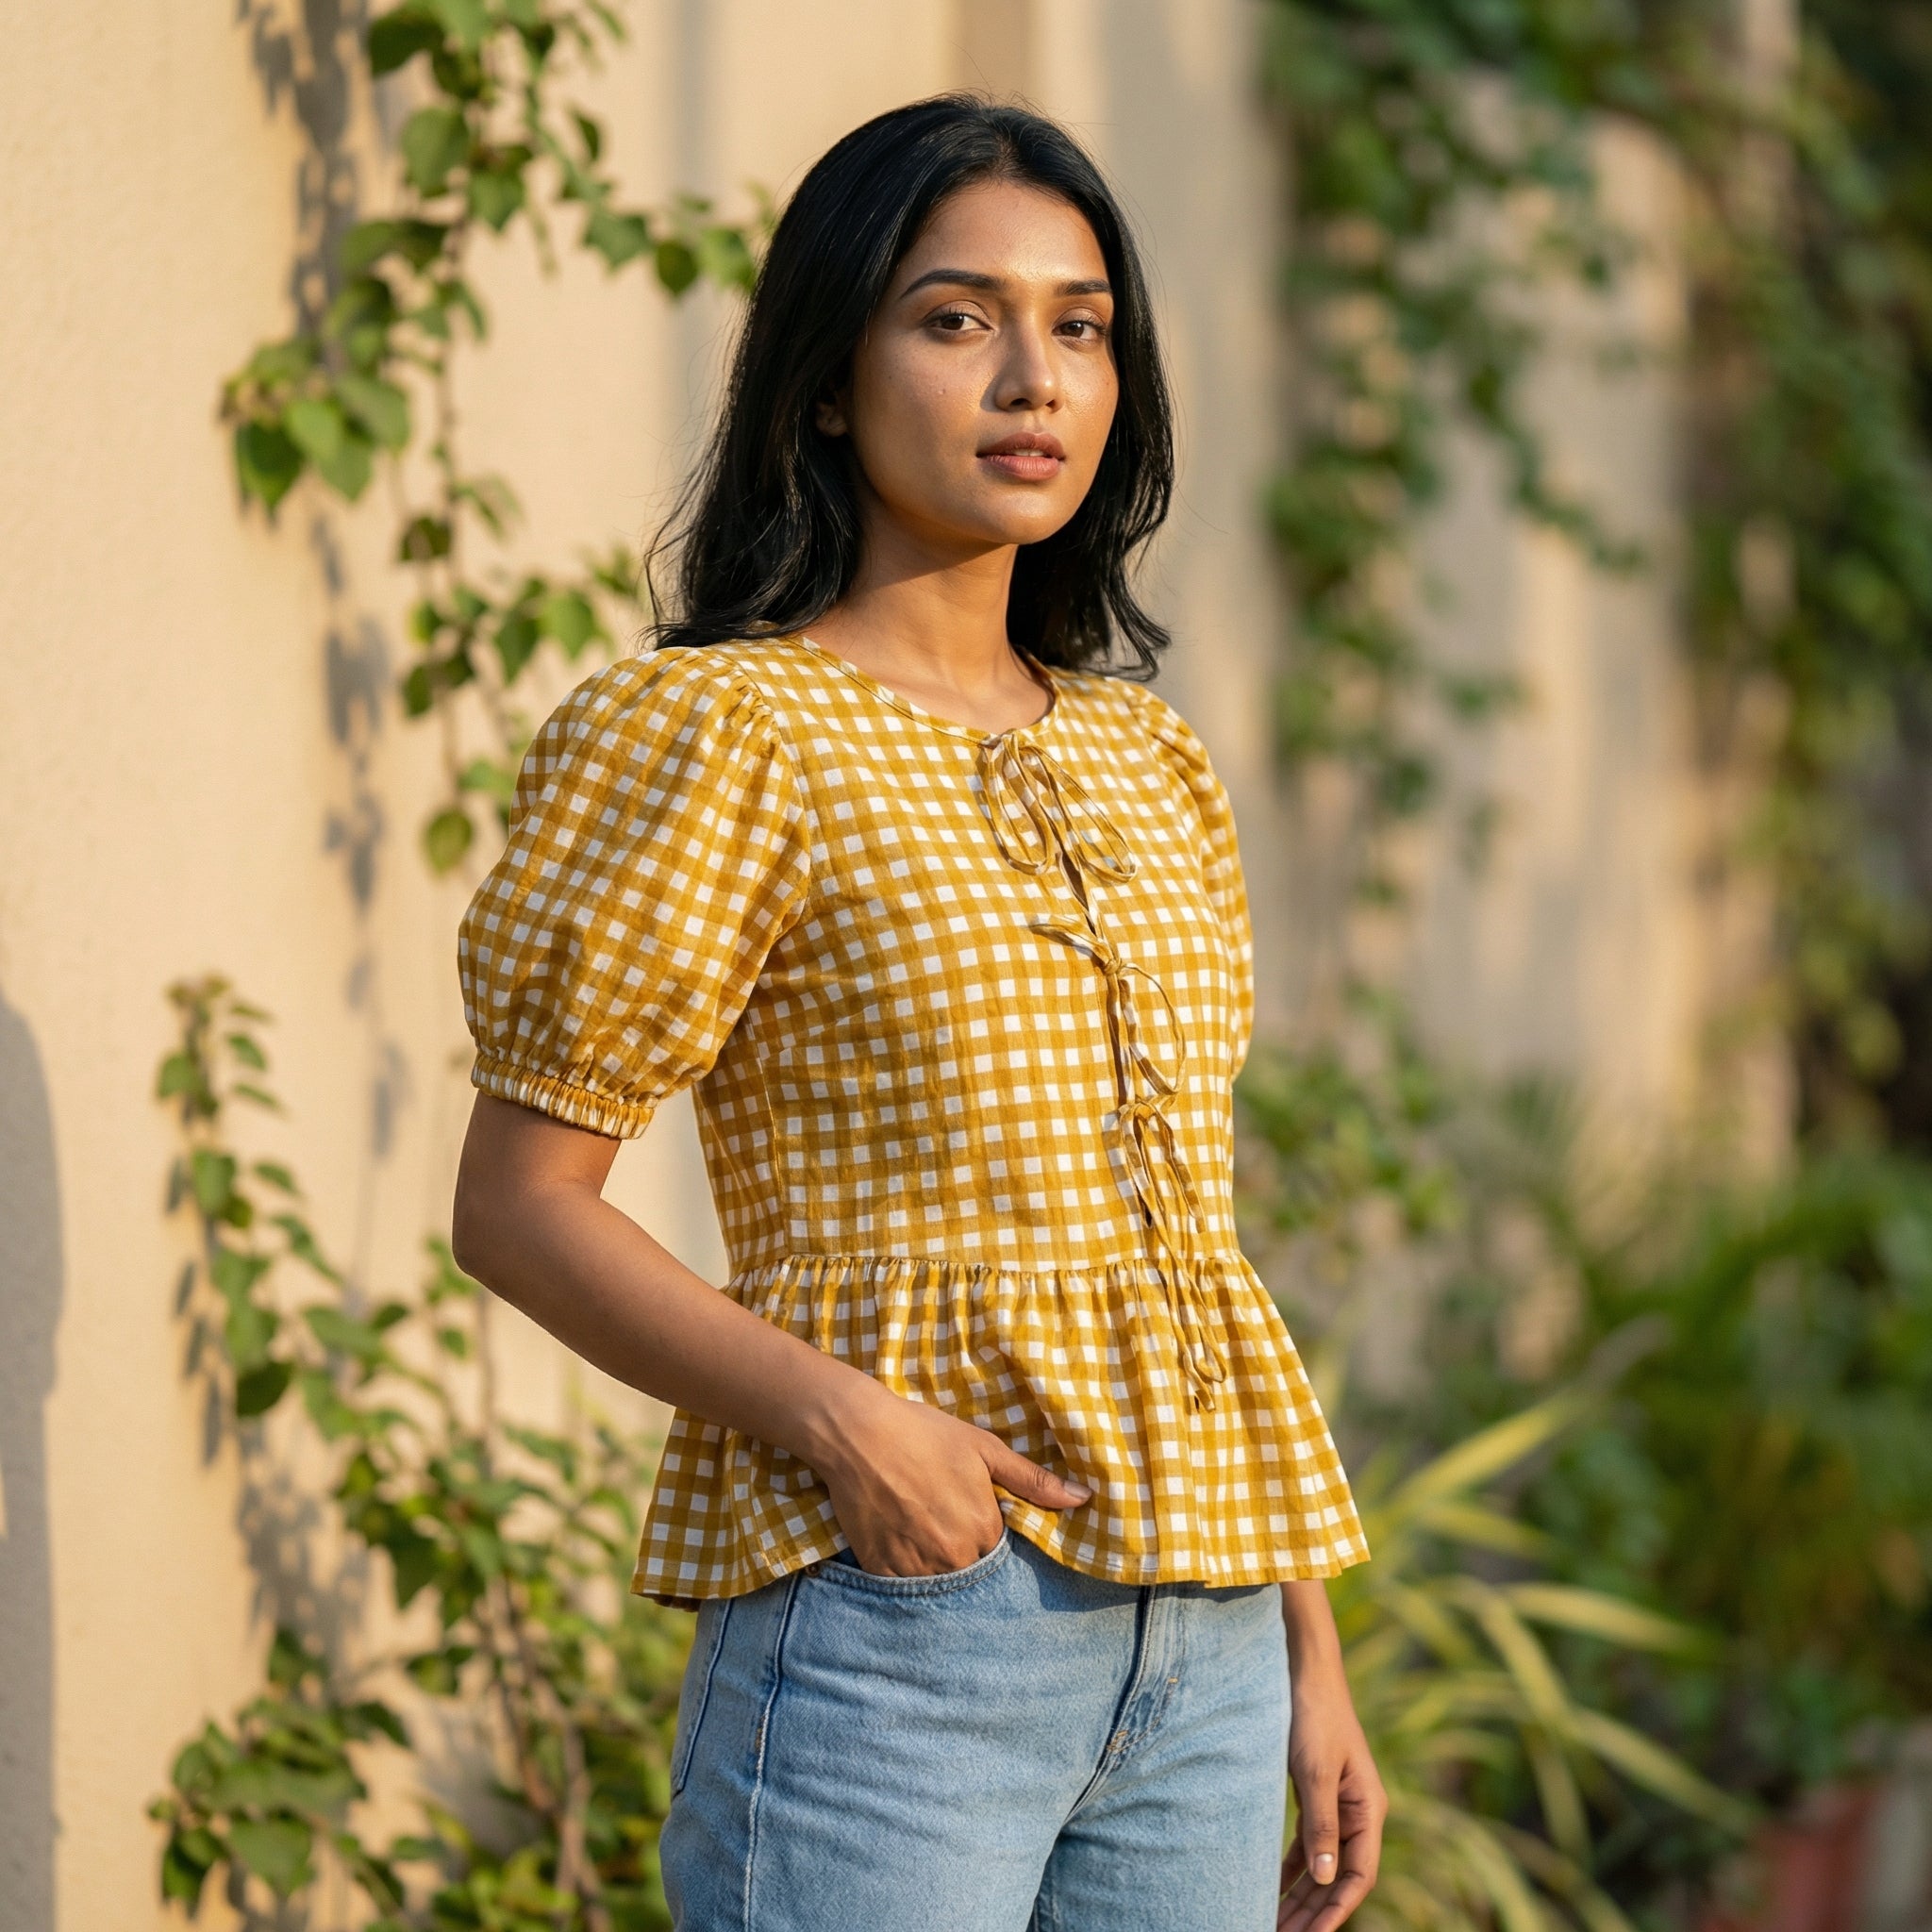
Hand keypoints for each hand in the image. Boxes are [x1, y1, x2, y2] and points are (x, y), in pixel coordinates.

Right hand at [812, 1380, 1090, 1575]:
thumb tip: (1084, 1499)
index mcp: (984, 1529)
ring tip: (922, 1532)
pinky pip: (902, 1589)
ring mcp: (916, 1567)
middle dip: (964, 1554)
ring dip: (937, 1567)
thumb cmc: (925, 1434)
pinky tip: (900, 1543)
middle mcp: (954, 1557)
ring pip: (938, 1585)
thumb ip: (1034, 1481)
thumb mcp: (985, 1449)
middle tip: (943, 1521)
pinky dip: (905, 1574)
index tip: (972, 1515)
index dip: (988, 1535)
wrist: (859, 1433)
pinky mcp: (881, 1570)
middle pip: (971, 1572)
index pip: (1001, 1553)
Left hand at [1277, 1656, 1385, 1931]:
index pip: (1359, 1876)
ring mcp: (1337, 1806)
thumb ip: (1321, 1825)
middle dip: (1313, 1911)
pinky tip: (1271, 1886)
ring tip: (1274, 1922)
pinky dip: (1290, 1866)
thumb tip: (1324, 1878)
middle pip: (1338, 1877)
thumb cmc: (1315, 1715)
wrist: (1306, 1671)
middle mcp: (1357, 1814)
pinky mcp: (1316, 1795)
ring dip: (1300, 1894)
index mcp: (1368, 1810)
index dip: (1337, 1910)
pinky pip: (1307, 1843)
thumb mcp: (1315, 1771)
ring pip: (1321, 1864)